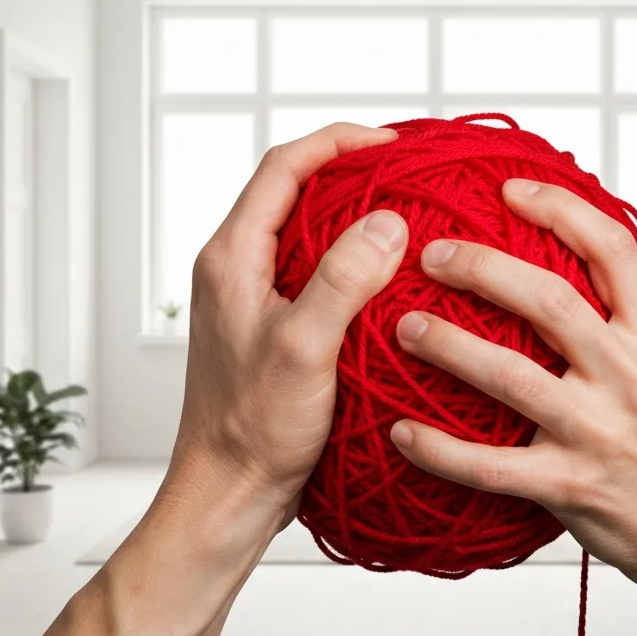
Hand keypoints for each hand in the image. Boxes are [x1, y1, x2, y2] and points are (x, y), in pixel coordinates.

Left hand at [165, 123, 407, 546]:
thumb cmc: (251, 429)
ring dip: (353, 218)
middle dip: (349, 172)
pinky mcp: (275, 329)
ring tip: (407, 217)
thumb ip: (341, 280)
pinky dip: (353, 264)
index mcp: (231, 258)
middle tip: (406, 173)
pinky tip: (391, 282)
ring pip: (307, 234)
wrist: (229, 492)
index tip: (391, 145)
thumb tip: (387, 222)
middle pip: (293, 192)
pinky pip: (317, 275)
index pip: (282, 169)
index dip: (337, 143)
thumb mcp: (303, 348)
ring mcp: (255, 300)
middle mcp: (237, 270)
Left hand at [390, 178, 636, 598]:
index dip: (558, 208)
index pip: (612, 249)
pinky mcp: (569, 486)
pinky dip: (439, 450)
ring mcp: (598, 432)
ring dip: (447, 346)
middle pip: (548, 300)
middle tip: (432, 255)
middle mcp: (630, 375)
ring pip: (509, 376)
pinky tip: (403, 433)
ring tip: (405, 328)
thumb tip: (569, 261)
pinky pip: (488, 466)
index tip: (510, 190)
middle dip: (482, 268)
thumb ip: (623, 317)